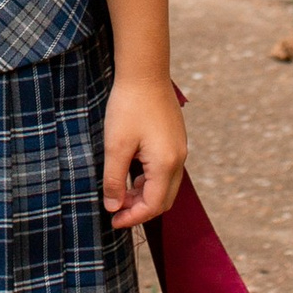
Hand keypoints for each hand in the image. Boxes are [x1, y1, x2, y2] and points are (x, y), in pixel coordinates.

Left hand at [100, 74, 186, 230]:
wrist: (145, 71)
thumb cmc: (128, 106)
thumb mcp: (115, 145)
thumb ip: (114, 180)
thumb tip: (113, 207)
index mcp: (165, 164)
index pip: (153, 205)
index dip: (132, 218)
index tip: (112, 221)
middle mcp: (178, 159)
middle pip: (163, 200)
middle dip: (140, 209)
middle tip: (115, 209)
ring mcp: (180, 149)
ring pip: (165, 185)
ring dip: (144, 194)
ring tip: (119, 190)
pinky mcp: (175, 140)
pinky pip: (166, 170)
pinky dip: (149, 179)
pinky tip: (130, 171)